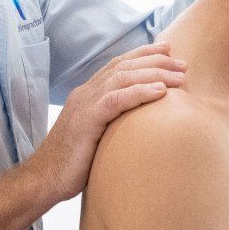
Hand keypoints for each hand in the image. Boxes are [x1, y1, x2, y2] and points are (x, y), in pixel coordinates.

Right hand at [30, 44, 186, 201]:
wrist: (44, 179)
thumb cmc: (73, 164)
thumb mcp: (96, 137)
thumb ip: (113, 123)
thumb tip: (139, 126)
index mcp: (87, 94)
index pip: (118, 65)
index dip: (143, 54)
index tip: (168, 50)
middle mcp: (85, 93)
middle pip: (124, 66)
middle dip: (156, 61)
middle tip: (184, 64)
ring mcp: (84, 104)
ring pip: (123, 77)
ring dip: (155, 74)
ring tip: (180, 77)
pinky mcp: (86, 120)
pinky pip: (116, 100)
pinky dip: (140, 93)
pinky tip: (161, 91)